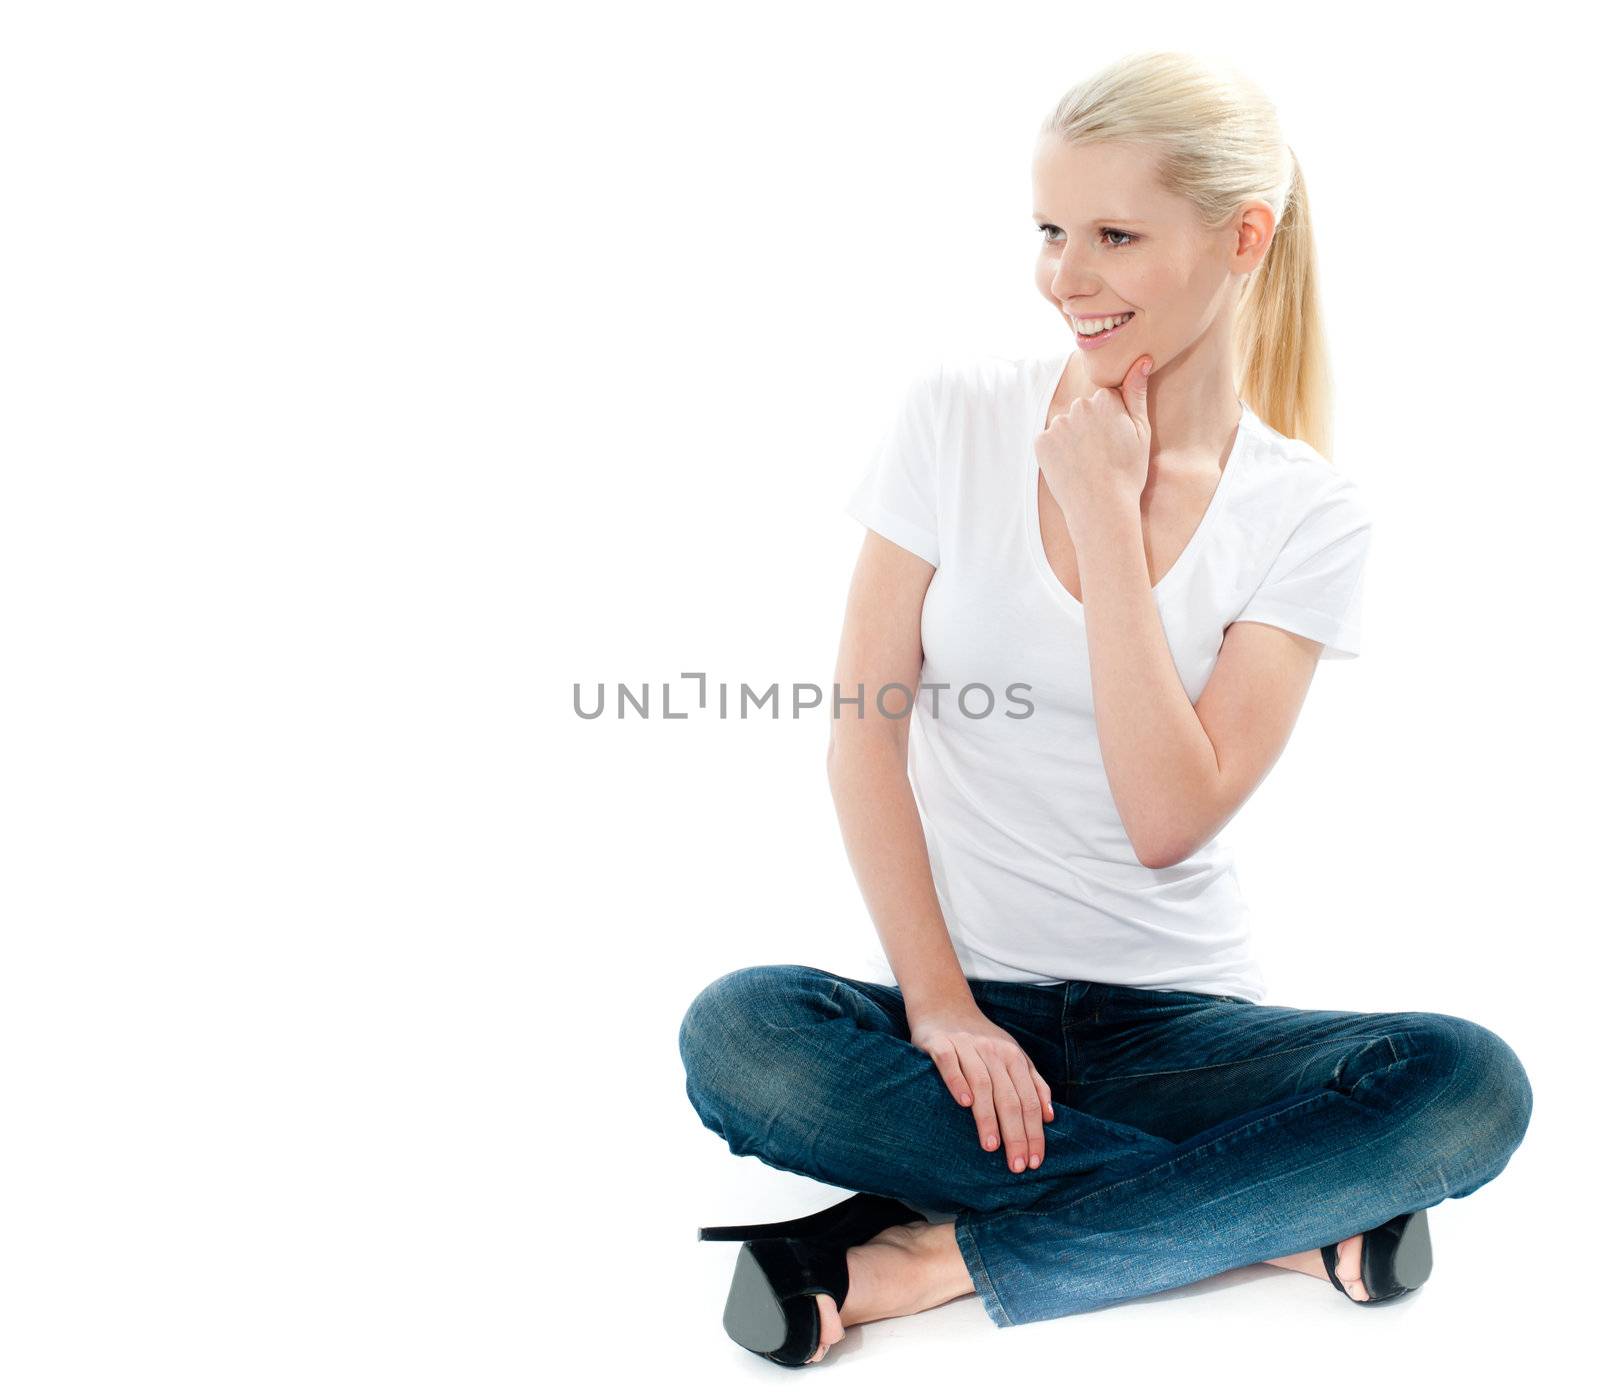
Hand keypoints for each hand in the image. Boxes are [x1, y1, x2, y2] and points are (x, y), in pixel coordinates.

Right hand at [907, 1000, 1055, 1172]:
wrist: (944, 1005)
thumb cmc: (980, 1039)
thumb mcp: (1011, 1056)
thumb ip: (1032, 1083)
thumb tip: (1049, 1116)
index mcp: (1013, 1057)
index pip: (1029, 1101)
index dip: (1034, 1133)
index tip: (1034, 1162)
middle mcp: (993, 1051)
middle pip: (1010, 1097)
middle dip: (1016, 1134)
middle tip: (1016, 1165)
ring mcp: (966, 1046)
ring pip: (983, 1084)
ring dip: (988, 1116)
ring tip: (991, 1146)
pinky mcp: (940, 1044)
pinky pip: (950, 1064)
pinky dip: (957, 1081)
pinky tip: (963, 1102)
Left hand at [1034, 353, 1153, 545]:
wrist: (1101, 507)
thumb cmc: (1127, 472)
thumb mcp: (1141, 432)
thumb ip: (1136, 393)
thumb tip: (1141, 360)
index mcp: (1104, 400)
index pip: (1104, 399)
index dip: (1111, 420)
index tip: (1114, 440)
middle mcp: (1078, 406)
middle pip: (1082, 410)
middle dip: (1089, 426)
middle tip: (1101, 454)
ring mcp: (1057, 424)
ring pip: (1065, 425)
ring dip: (1072, 438)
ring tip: (1085, 462)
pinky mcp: (1040, 442)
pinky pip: (1048, 441)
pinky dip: (1056, 452)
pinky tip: (1069, 467)